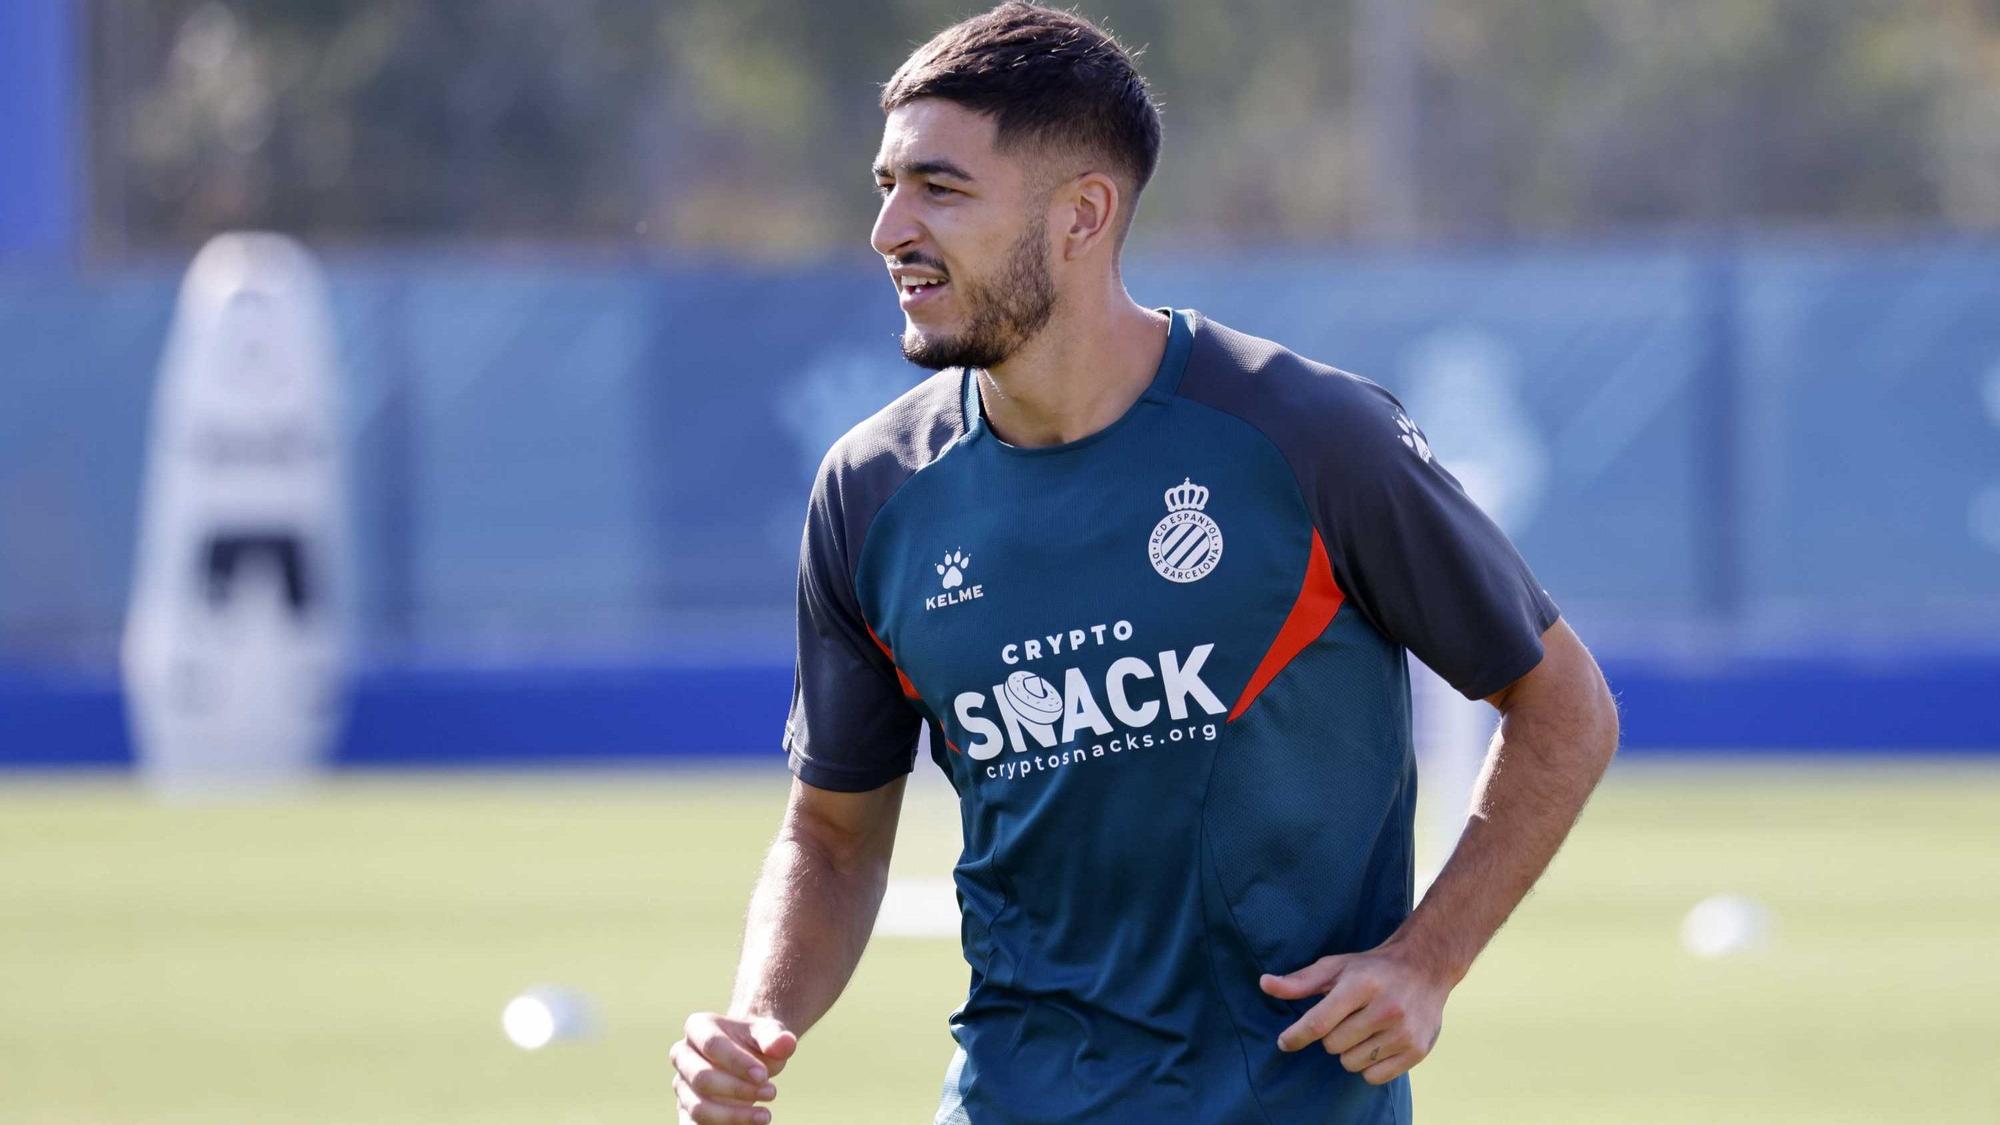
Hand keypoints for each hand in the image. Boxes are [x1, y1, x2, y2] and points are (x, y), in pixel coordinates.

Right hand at [670, 1012, 797, 1123]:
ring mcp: (682, 1085)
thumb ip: (775, 1037)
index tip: (764, 1076)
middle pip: (701, 1078)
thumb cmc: (756, 1044)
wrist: (749, 1059)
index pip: (712, 1045)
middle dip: (738, 1089)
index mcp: (697, 1027)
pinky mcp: (685, 1110)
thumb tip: (786, 1043)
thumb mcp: (769, 1034)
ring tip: (765, 1116)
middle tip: (771, 1093)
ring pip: (698, 1108)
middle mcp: (682, 1055)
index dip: (738, 1062)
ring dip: (733, 1116)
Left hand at [1258, 943, 1450, 1085]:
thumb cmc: (1372, 969)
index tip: (1284, 1042)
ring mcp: (1403, 1032)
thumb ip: (1300, 981)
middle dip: (1331, 1035)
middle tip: (1345, 1018)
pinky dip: (1368, 1066)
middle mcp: (1385, 1008)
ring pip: (1351, 1063)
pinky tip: (1376, 1043)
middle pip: (1333, 1046)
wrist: (1425, 968)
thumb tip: (1265, 984)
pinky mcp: (1417, 1050)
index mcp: (1361, 984)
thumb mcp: (1335, 967)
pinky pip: (1374, 1077)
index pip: (1318, 1023)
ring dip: (1349, 1051)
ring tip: (1363, 1029)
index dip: (1295, 1036)